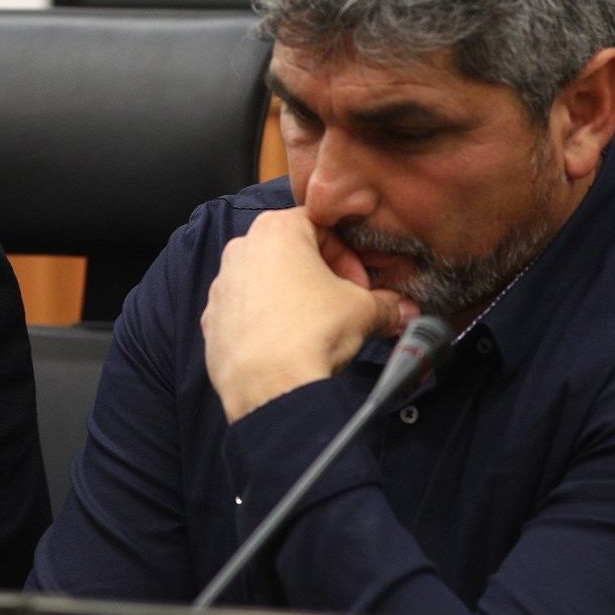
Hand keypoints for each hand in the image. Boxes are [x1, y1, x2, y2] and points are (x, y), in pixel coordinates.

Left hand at [202, 207, 414, 421]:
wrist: (271, 387)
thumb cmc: (311, 333)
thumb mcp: (363, 311)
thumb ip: (387, 304)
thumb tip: (403, 310)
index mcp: (277, 230)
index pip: (323, 227)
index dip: (349, 256)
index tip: (361, 284)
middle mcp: (241, 249)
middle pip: (291, 251)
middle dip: (322, 274)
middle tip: (343, 303)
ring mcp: (221, 285)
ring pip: (265, 280)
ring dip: (292, 296)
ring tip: (315, 327)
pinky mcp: (210, 320)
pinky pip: (245, 310)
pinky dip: (265, 320)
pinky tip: (286, 344)